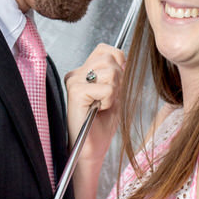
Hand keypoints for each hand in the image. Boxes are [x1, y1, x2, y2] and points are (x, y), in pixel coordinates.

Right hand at [64, 43, 125, 163]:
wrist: (93, 148)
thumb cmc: (102, 124)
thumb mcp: (116, 92)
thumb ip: (118, 73)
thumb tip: (124, 58)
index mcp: (83, 71)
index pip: (106, 50)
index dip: (118, 63)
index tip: (115, 85)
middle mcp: (76, 73)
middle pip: (110, 58)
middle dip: (118, 79)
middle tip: (109, 98)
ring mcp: (74, 81)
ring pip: (110, 71)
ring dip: (114, 91)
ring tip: (103, 104)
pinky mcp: (76, 92)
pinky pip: (106, 88)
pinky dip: (109, 101)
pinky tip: (98, 110)